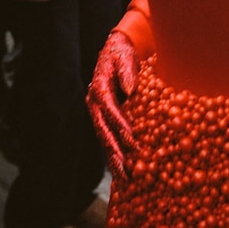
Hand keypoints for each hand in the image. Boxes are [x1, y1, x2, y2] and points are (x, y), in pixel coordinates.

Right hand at [86, 31, 138, 180]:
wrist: (116, 50)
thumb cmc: (122, 53)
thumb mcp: (125, 57)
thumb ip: (128, 72)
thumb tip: (130, 90)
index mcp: (99, 88)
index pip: (109, 108)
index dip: (120, 123)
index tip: (132, 138)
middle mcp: (95, 103)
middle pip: (103, 129)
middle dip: (114, 149)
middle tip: (126, 167)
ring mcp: (99, 113)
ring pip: (105, 138)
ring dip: (114, 158)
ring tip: (124, 177)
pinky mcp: (105, 118)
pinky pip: (109, 138)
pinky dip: (116, 154)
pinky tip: (124, 170)